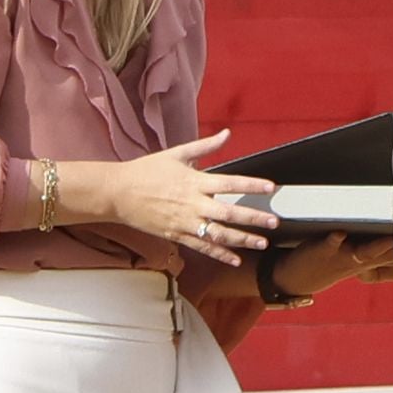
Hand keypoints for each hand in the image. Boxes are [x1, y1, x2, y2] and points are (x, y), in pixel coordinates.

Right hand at [110, 129, 278, 264]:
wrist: (118, 193)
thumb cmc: (146, 171)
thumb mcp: (177, 154)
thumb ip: (205, 146)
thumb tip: (227, 134)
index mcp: (194, 181)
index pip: (229, 183)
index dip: (251, 185)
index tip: (270, 187)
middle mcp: (192, 203)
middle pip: (229, 213)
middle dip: (254, 218)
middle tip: (274, 222)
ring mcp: (185, 222)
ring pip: (219, 235)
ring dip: (242, 240)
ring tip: (262, 243)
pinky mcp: (177, 235)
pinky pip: (202, 247)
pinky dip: (220, 254)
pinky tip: (236, 259)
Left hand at [272, 232, 392, 296]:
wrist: (291, 279)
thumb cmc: (325, 266)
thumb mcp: (355, 262)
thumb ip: (376, 252)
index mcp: (369, 261)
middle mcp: (360, 260)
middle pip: (387, 254)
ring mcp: (341, 255)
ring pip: (364, 252)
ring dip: (376, 247)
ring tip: (388, 237)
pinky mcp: (321, 248)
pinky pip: (329, 243)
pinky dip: (334, 239)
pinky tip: (339, 233)